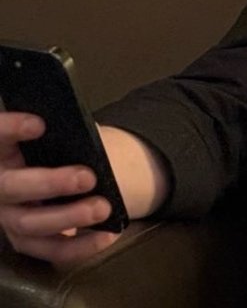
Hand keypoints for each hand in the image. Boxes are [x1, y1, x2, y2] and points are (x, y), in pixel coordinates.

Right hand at [0, 112, 118, 263]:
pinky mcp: (27, 242)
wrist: (66, 171)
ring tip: (103, 208)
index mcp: (4, 152)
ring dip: (69, 217)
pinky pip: (50, 250)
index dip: (11, 128)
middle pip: (11, 188)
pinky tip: (107, 235)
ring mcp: (9, 217)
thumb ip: (64, 134)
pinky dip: (81, 246)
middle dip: (50, 183)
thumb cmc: (60, 148)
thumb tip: (82, 133)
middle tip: (88, 178)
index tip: (40, 124)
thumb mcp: (59, 136)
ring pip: (30, 224)